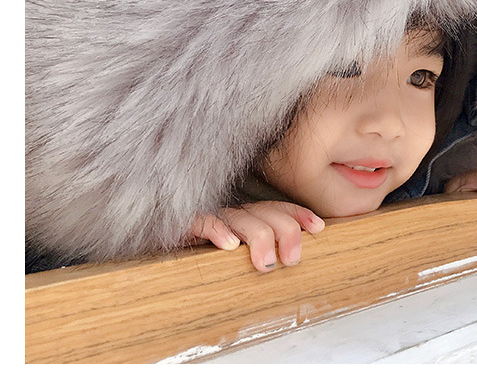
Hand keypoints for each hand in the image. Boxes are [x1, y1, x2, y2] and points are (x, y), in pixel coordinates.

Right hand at [188, 201, 325, 271]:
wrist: (158, 244)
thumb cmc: (200, 258)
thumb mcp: (237, 259)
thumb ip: (260, 256)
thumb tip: (291, 267)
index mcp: (247, 219)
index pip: (277, 210)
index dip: (298, 214)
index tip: (318, 227)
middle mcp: (232, 215)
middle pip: (266, 213)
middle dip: (286, 231)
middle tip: (293, 259)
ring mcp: (211, 218)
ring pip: (242, 219)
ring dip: (258, 237)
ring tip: (266, 262)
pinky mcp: (185, 224)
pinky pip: (203, 221)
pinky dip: (217, 231)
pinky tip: (229, 245)